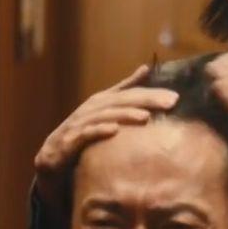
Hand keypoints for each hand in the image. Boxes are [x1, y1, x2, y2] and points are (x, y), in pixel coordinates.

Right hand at [33, 65, 178, 183]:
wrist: (51, 161)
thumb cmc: (82, 135)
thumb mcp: (105, 111)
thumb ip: (123, 90)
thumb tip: (145, 68)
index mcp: (100, 103)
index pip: (129, 95)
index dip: (151, 94)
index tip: (176, 98)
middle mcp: (89, 110)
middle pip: (119, 102)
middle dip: (144, 101)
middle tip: (169, 103)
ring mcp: (76, 125)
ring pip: (103, 116)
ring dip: (124, 115)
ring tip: (145, 117)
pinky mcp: (66, 143)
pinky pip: (83, 136)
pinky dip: (98, 132)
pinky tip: (114, 131)